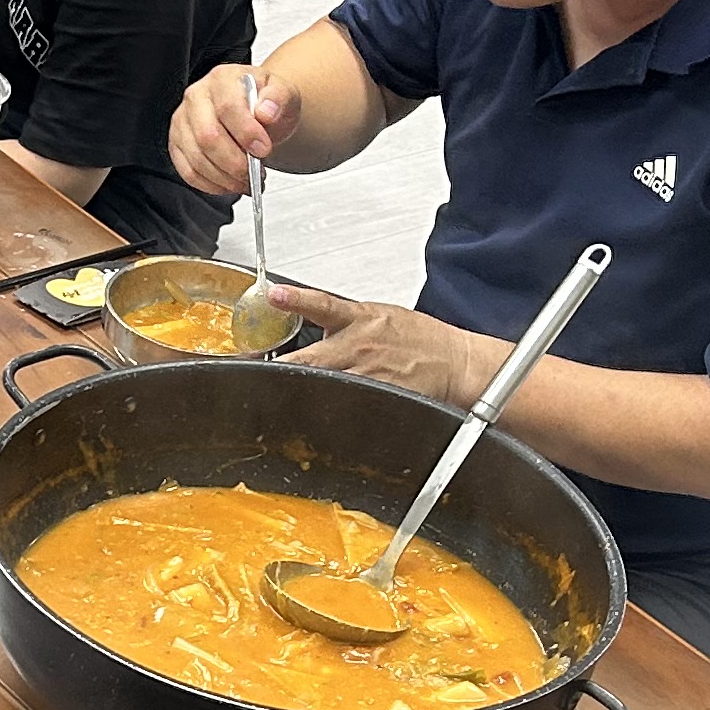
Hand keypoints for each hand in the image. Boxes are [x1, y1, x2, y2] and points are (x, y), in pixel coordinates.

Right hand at [170, 63, 279, 196]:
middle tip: (255, 172)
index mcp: (222, 79)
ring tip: (246, 179)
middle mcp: (196, 97)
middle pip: (208, 137)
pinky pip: (188, 172)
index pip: (227, 107)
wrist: (257, 113)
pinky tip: (229, 183)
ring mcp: (183, 121)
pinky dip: (212, 184)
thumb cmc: (265, 104)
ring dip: (226, 177)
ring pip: (197, 158)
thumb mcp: (284, 95)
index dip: (246, 133)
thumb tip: (266, 111)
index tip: (263, 149)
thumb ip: (279, 98)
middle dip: (235, 162)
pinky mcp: (177, 144)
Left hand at [284, 287, 496, 406]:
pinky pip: (344, 406)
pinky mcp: (377, 397)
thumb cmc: (419, 339)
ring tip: (280, 397)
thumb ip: (343, 319)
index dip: (296, 300)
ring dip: (300, 393)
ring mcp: (366, 376)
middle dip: (281, 368)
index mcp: (360, 320)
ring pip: (322, 387)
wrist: (454, 362)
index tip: (274, 296)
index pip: (323, 306)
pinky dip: (329, 409)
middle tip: (255, 371)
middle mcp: (359, 347)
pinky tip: (317, 413)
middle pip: (309, 360)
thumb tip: (309, 317)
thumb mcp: (379, 315)